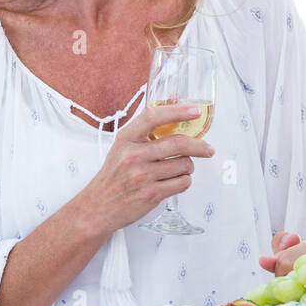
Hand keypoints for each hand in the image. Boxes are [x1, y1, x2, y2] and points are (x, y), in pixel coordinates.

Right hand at [76, 102, 214, 236]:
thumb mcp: (124, 145)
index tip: (195, 111)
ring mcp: (141, 176)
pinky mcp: (150, 194)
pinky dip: (184, 181)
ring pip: (184, 165)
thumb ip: (147, 125)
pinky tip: (174, 181)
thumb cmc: (114, 174)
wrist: (98, 206)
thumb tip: (175, 99)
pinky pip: (182, 183)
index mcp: (126, 139)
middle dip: (199, 146)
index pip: (153, 117)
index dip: (177, 111)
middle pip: (177, 143)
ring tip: (179, 168)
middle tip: (207, 148)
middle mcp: (133, 155)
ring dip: (189, 167)